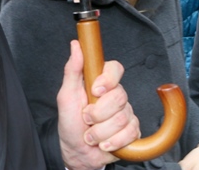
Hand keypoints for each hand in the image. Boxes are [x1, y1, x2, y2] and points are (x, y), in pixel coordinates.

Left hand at [57, 40, 139, 169]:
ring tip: (91, 134)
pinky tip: (104, 143)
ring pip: (122, 118)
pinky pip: (130, 132)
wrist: (77, 153)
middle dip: (97, 114)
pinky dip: (113, 142)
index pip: (116, 68)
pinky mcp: (132, 130)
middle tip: (86, 118)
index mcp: (101, 83)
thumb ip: (73, 70)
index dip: (109, 79)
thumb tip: (76, 45)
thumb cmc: (70, 124)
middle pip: (119, 97)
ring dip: (100, 132)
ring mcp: (126, 112)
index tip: (96, 90)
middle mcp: (116, 96)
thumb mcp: (66, 96)